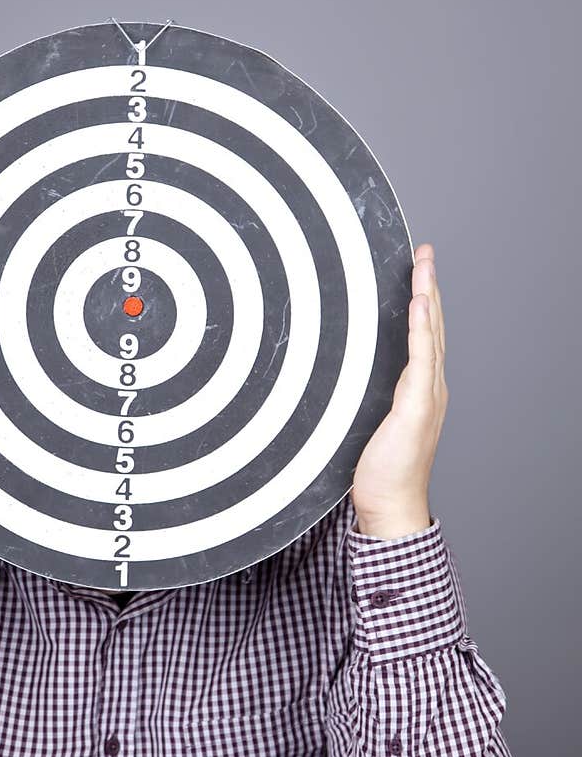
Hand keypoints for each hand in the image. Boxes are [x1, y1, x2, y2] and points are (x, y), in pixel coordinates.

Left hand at [351, 242, 446, 538]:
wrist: (389, 505)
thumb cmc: (375, 469)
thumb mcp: (360, 419)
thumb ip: (355, 393)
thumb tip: (325, 370)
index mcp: (418, 388)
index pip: (421, 334)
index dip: (422, 299)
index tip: (418, 267)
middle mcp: (428, 387)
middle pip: (431, 326)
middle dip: (429, 286)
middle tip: (426, 251)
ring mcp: (426, 396)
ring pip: (430, 336)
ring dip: (428, 297)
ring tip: (425, 265)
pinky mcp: (417, 409)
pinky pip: (421, 361)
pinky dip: (422, 331)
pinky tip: (420, 305)